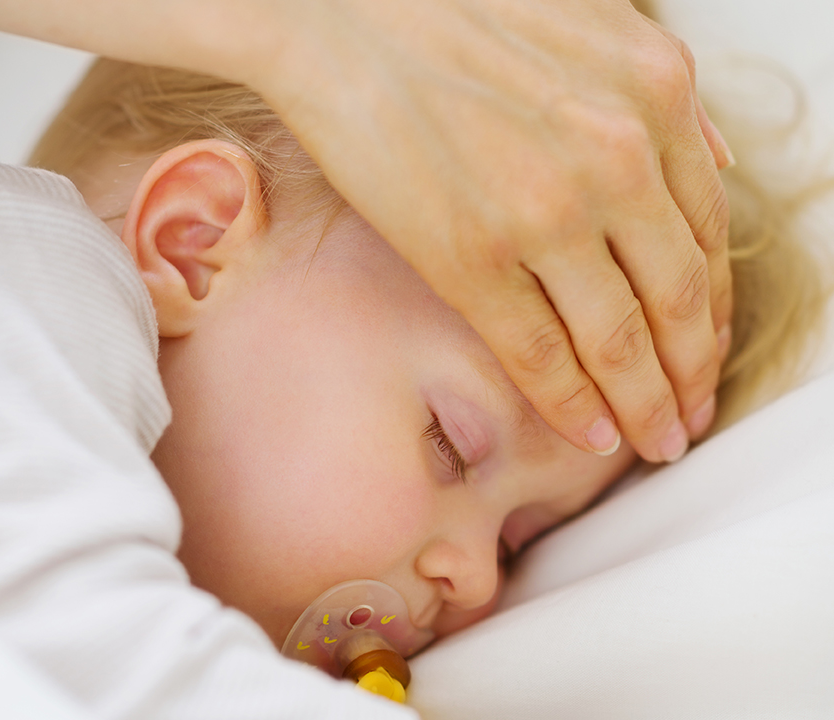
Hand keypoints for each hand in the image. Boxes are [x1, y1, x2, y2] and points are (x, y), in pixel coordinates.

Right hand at [0, 0, 733, 462]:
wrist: (335, 12)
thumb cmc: (452, 13)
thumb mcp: (593, 27)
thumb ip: (661, 104)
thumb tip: (715, 164)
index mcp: (651, 94)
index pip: (708, 235)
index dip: (713, 310)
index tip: (705, 351)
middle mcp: (615, 155)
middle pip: (678, 299)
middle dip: (690, 374)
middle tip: (688, 417)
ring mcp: (543, 211)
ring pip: (619, 340)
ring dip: (644, 404)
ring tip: (654, 439)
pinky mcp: (470, 256)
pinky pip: (541, 354)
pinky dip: (573, 406)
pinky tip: (590, 433)